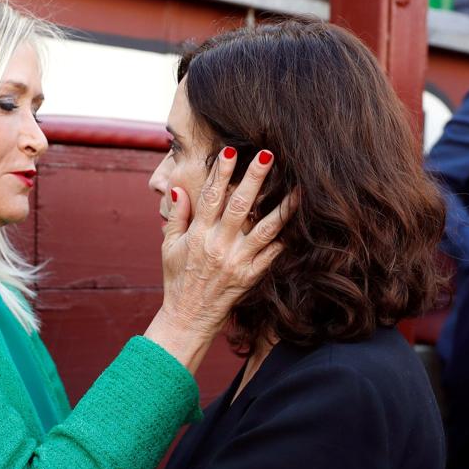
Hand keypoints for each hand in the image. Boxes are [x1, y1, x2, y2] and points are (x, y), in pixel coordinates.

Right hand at [145, 147, 294, 372]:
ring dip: (282, 207)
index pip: (210, 196)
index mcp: (198, 235)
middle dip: (254, 178)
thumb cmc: (177, 280)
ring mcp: (237, 261)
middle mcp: (218, 246)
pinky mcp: (251, 276)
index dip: (221, 172)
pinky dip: (286, 238)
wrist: (188, 318)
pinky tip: (299, 221)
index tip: (231, 150)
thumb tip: (179, 189)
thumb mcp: (169, 247)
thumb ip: (177, 216)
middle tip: (268, 154)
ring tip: (298, 187)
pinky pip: (272, 254)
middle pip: (239, 205)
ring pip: (264, 229)